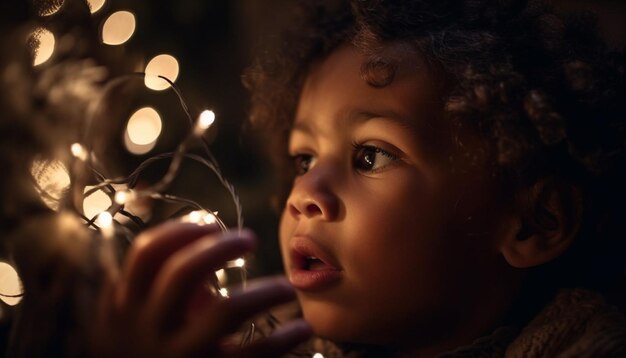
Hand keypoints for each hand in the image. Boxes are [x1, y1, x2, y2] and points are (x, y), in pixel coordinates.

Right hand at [91, 221, 310, 356]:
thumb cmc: (148, 354)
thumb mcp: (141, 321)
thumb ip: (165, 284)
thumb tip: (209, 238)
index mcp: (124, 308)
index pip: (147, 253)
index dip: (181, 230)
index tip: (211, 222)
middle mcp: (146, 331)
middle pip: (184, 272)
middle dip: (221, 247)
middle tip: (251, 239)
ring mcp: (178, 357)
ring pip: (225, 312)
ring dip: (263, 292)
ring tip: (286, 287)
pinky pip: (253, 355)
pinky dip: (283, 339)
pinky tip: (301, 328)